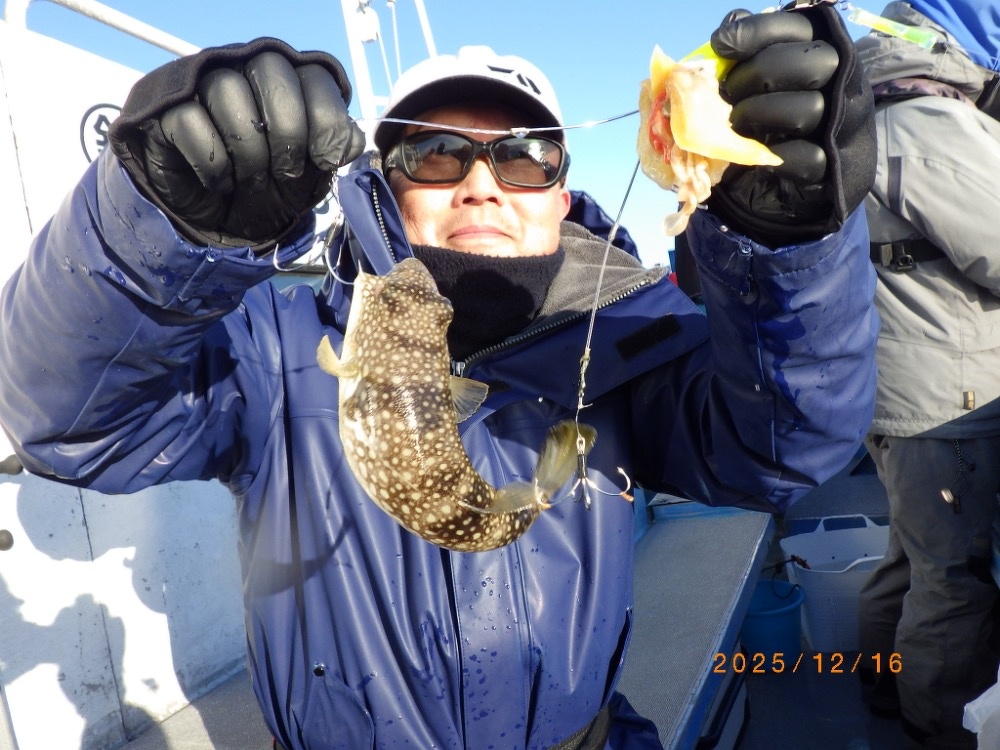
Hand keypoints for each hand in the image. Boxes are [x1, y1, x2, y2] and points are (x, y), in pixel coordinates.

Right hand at [109, 38, 365, 250]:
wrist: (222, 221)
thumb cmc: (270, 189)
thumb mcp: (313, 175)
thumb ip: (336, 150)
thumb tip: (353, 139)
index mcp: (290, 80)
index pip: (315, 73)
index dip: (327, 118)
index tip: (326, 159)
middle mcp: (246, 69)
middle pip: (270, 68)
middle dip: (288, 131)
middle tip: (286, 172)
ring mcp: (203, 84)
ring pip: (227, 90)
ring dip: (249, 151)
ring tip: (251, 181)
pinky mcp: (166, 110)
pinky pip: (189, 120)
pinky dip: (212, 164)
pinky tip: (220, 184)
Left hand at [706, 5, 874, 245]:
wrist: (793, 165)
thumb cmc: (768, 104)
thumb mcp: (758, 68)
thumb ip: (746, 48)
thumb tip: (723, 38)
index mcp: (820, 45)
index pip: (796, 27)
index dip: (754, 33)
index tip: (720, 45)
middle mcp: (839, 76)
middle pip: (805, 64)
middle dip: (755, 76)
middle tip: (729, 92)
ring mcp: (840, 119)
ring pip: (805, 110)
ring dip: (759, 115)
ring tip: (736, 121)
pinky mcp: (833, 160)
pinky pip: (807, 156)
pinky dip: (775, 154)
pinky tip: (758, 148)